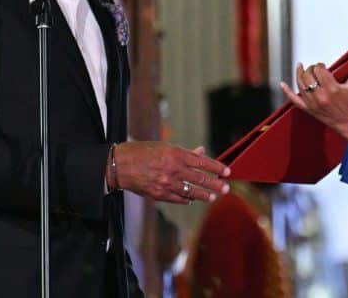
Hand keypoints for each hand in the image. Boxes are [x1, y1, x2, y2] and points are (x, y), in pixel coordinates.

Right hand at [108, 142, 229, 203]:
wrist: (120, 165)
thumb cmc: (143, 152)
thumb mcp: (165, 147)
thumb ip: (185, 153)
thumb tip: (201, 152)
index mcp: (176, 154)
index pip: (203, 162)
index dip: (216, 167)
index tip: (227, 172)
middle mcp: (173, 169)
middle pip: (200, 179)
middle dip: (215, 184)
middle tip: (226, 188)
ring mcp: (167, 183)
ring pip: (191, 192)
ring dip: (204, 195)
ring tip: (213, 197)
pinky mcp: (159, 194)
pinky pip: (178, 199)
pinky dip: (186, 199)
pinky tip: (191, 199)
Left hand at [280, 61, 347, 141]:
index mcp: (332, 89)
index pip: (319, 70)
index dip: (320, 65)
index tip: (322, 66)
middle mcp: (321, 96)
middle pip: (308, 76)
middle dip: (311, 69)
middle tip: (315, 69)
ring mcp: (313, 103)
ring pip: (300, 85)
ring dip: (299, 74)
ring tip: (300, 68)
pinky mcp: (308, 109)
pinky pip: (294, 100)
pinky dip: (287, 92)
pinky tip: (282, 84)